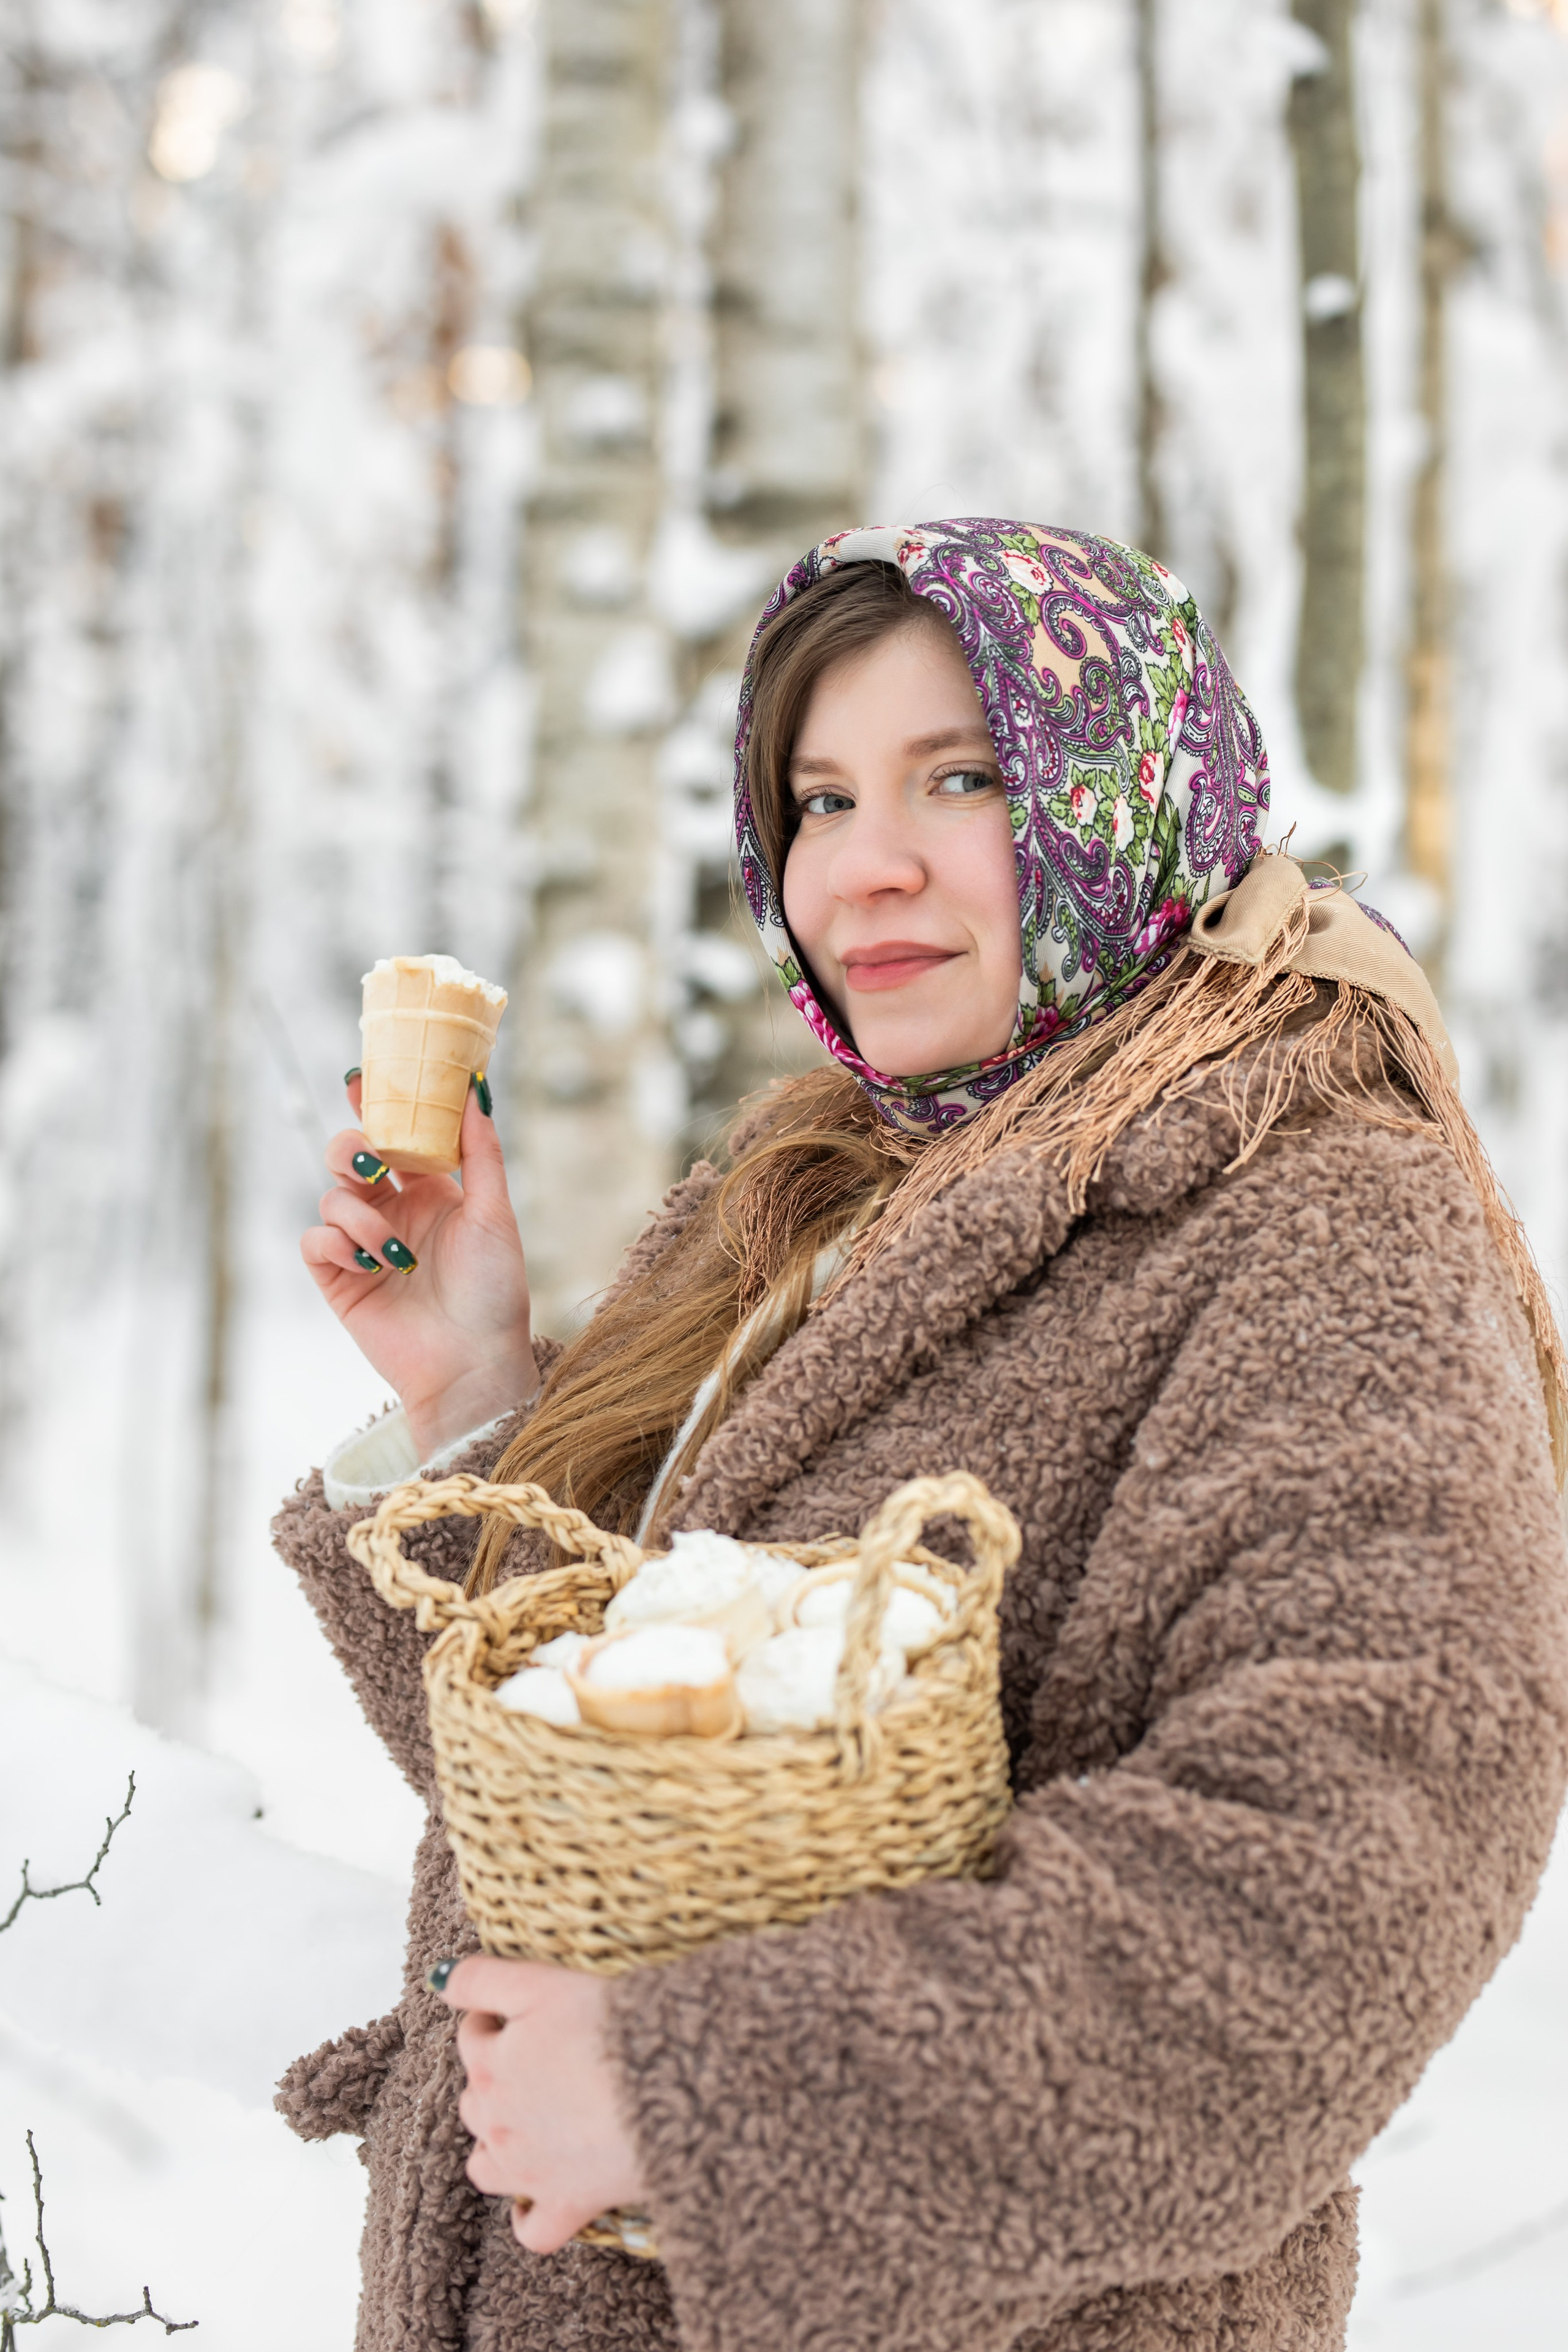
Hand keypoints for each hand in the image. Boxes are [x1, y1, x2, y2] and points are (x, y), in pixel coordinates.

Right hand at [301, 1075, 538, 1455]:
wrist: (471, 1365)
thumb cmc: (494, 1293)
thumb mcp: (495, 1214)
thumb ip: (480, 1152)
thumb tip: (475, 1088)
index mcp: (432, 1190)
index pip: (395, 1134)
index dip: (375, 1103)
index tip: (361, 1077)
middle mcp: (394, 1210)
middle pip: (349, 1155)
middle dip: (350, 1149)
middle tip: (368, 1163)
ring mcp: (363, 1244)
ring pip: (331, 1198)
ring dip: (357, 1216)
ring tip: (393, 1254)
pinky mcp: (339, 1278)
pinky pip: (315, 1241)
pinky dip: (336, 1245)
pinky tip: (370, 1266)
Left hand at [438, 1957, 647, 2253]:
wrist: (668, 2082)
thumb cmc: (610, 2025)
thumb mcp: (539, 1983)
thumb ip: (482, 1979)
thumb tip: (438, 1980)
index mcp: (490, 2066)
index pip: (471, 2038)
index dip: (493, 2020)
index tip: (517, 2013)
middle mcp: (498, 2123)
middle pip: (475, 2103)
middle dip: (493, 2082)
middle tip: (536, 2062)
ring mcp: (528, 2171)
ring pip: (486, 2167)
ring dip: (497, 2147)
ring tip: (528, 2126)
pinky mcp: (566, 2204)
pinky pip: (532, 2229)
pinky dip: (530, 2217)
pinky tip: (538, 2199)